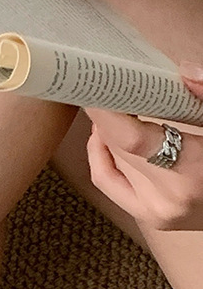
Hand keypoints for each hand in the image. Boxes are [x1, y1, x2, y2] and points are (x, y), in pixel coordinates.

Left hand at [85, 68, 202, 229]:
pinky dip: (101, 155)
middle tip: (108, 85)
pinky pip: (108, 181)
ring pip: (110, 161)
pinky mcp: (147, 217)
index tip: (96, 86)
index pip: (131, 140)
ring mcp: (153, 212)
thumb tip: (183, 71)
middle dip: (108, 114)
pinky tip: (104, 135)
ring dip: (106, 132)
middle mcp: (166, 198)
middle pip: (118, 147)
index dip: (106, 113)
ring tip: (113, 106)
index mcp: (192, 172)